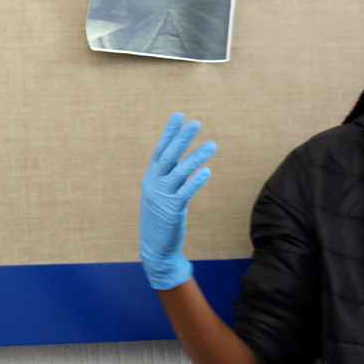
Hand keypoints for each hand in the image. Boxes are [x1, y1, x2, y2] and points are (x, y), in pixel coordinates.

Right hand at [140, 112, 216, 290]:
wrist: (154, 248)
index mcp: (150, 177)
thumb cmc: (160, 219)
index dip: (169, 132)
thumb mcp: (160, 194)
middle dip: (183, 138)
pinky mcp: (172, 209)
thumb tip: (184, 160)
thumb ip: (169, 176)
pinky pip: (186, 191)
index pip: (160, 149)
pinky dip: (196, 180)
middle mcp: (154, 184)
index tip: (179, 115)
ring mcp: (162, 196)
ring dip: (197, 156)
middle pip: (170, 156)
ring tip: (213, 144)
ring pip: (181, 171)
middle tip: (196, 122)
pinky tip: (207, 171)